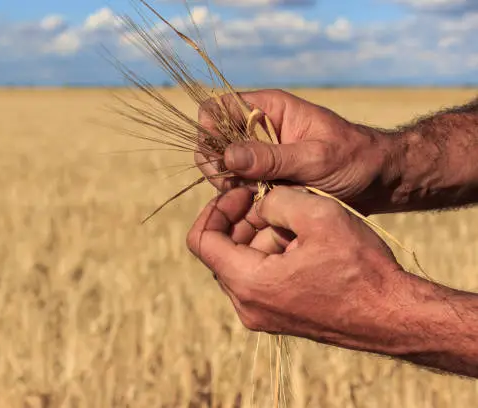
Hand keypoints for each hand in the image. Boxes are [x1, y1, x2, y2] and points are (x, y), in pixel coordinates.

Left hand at [186, 187, 446, 355]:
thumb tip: (260, 203)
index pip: (202, 240)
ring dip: (261, 235)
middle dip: (243, 219)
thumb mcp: (318, 215)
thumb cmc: (360, 268)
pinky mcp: (279, 316)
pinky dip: (273, 253)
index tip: (243, 192)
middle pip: (223, 250)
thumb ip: (276, 199)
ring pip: (243, 262)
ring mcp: (263, 315)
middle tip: (272, 199)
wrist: (393, 316)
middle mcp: (248, 306)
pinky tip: (304, 240)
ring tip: (297, 219)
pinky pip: (261, 278)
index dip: (216, 208)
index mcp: (249, 283)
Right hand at [196, 89, 400, 214]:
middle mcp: (258, 129)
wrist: (378, 181)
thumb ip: (272, 157)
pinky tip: (258, 206)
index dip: (211, 132)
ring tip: (251, 198)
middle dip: (216, 165)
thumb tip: (228, 155)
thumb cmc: (355, 159)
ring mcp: (259, 155)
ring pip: (222, 166)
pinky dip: (241, 198)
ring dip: (228, 185)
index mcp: (269, 109)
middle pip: (213, 140)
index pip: (219, 109)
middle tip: (233, 188)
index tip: (222, 162)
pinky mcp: (264, 178)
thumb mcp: (316, 158)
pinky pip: (238, 186)